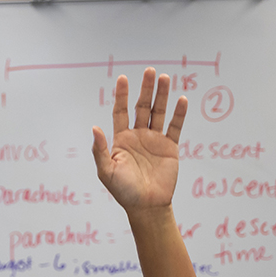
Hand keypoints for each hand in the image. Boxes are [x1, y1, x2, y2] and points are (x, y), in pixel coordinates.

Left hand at [92, 68, 187, 211]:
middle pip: (142, 107)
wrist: (146, 206)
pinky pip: (175, 126)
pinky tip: (181, 100)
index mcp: (121, 140)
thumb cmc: (123, 191)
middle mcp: (138, 136)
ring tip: (165, 77)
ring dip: (162, 95)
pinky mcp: (170, 147)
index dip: (121, 95)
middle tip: (149, 70)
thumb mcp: (107, 171)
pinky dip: (178, 114)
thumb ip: (100, 150)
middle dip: (145, 89)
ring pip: (158, 112)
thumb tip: (94, 128)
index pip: (121, 112)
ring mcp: (154, 140)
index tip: (122, 78)